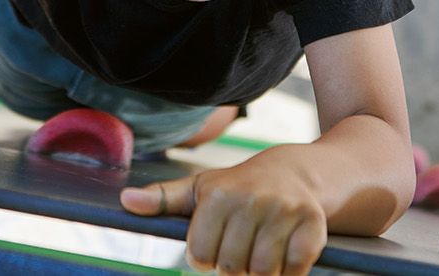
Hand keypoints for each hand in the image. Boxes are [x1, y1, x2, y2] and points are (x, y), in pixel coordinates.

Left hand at [120, 147, 326, 275]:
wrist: (295, 173)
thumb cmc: (237, 187)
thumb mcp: (199, 189)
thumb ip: (162, 199)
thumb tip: (125, 201)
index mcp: (219, 194)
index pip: (201, 254)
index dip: (206, 256)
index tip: (216, 241)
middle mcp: (252, 200)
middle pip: (230, 267)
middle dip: (233, 265)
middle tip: (241, 246)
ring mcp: (285, 212)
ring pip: (261, 272)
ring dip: (259, 271)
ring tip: (260, 249)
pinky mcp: (313, 225)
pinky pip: (293, 271)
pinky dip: (287, 272)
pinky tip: (282, 252)